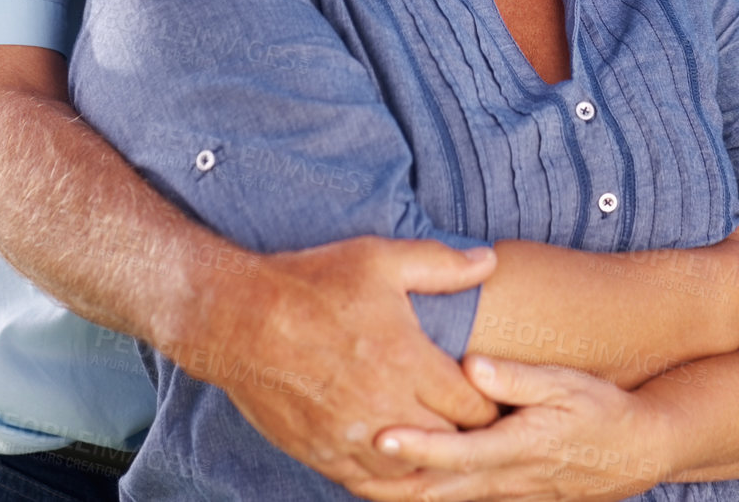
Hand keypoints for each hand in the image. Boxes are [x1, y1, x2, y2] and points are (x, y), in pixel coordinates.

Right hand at [178, 234, 498, 496]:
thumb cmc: (314, 283)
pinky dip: (393, 477)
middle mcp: (385, 409)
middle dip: (468, 431)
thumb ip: (441, 265)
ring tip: (444, 440)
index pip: (474, 405)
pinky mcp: (324, 455)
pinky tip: (401, 461)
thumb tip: (489, 261)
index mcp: (407, 362)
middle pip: (451, 442)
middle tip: (480, 420)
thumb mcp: (381, 260)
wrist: (240, 319)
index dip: (491, 402)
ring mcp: (352, 439)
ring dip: (431, 456)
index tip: (498, 393)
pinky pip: (371, 485)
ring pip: (413, 472)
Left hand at [362, 354, 676, 501]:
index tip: (381, 437)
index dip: (417, 447)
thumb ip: (517, 377)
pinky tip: (398, 480)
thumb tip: (471, 364)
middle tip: (345, 456)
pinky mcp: (508, 497)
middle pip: (438, 489)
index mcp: (517, 446)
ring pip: (443, 500)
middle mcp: (505, 479)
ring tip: (356, 468)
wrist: (635, 451)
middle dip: (391, 480)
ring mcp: (506, 495)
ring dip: (402, 490)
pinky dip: (426, 492)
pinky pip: (458, 500)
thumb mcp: (566, 383)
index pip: (457, 452)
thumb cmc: (600, 408)